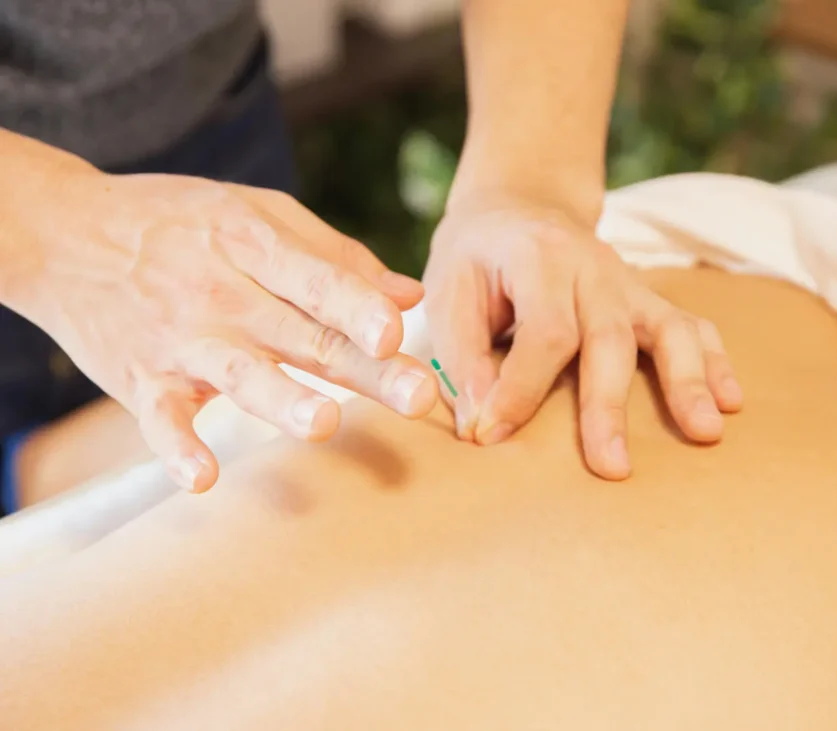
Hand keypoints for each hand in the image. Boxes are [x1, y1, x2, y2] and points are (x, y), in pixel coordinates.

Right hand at [20, 170, 438, 491]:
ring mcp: (182, 340)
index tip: (398, 331)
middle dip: (363, 367)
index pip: (318, 280)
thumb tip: (410, 294)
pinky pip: (161, 418)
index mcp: (255, 246)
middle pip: (304, 336)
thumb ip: (335, 256)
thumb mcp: (255, 214)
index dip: (359, 306)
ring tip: (323, 424)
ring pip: (240, 373)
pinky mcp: (143, 380)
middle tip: (418, 396)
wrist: (64, 232)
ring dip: (281, 400)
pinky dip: (176, 448)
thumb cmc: (180, 222)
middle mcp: (224, 294)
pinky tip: (201, 478)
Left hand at [423, 192, 742, 479]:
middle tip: (612, 468)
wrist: (519, 206)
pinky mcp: (648, 299)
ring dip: (688, 382)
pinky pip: (692, 326)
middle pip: (610, 337)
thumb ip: (461, 354)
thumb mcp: (448, 289)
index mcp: (540, 258)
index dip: (520, 388)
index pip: (544, 330)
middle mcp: (594, 268)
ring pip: (669, 329)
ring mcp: (629, 283)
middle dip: (609, 406)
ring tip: (706, 432)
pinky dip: (714, 362)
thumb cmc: (477, 256)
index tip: (491, 434)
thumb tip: (480, 421)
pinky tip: (730, 401)